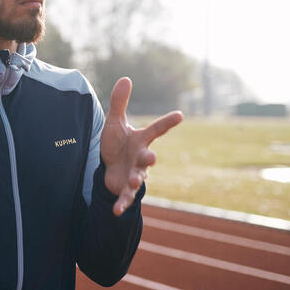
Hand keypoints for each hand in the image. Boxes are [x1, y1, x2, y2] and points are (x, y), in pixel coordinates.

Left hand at [101, 77, 183, 215]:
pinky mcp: (125, 188)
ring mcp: (135, 174)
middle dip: (149, 158)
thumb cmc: (117, 143)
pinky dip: (121, 204)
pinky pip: (125, 197)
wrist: (110, 166)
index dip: (167, 122)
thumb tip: (125, 78)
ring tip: (132, 181)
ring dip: (136, 180)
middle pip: (148, 158)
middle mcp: (141, 158)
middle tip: (151, 157)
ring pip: (139, 178)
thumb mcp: (115, 122)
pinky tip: (115, 211)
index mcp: (141, 140)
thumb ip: (119, 103)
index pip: (156, 129)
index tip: (180, 114)